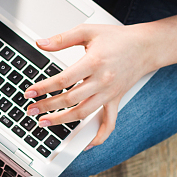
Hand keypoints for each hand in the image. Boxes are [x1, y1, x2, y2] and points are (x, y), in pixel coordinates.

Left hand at [24, 23, 155, 146]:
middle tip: (31, 109)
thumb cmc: (117, 38)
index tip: (30, 92)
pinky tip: (86, 144)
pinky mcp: (115, 100)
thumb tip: (41, 43)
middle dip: (48, 106)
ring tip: (45, 122)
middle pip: (71, 99)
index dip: (44, 88)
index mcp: (94, 62)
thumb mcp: (88, 31)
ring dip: (63, 121)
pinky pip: (109, 123)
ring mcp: (110, 93)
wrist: (145, 47)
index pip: (64, 80)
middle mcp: (103, 81)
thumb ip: (62, 38)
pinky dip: (99, 136)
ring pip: (84, 113)